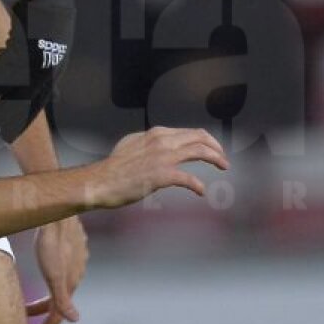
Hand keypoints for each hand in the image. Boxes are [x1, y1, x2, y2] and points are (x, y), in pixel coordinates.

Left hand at [31, 216, 88, 323]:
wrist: (59, 213)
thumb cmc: (51, 243)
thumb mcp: (54, 274)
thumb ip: (62, 297)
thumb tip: (75, 320)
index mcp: (69, 284)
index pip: (58, 315)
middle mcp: (75, 274)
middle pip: (58, 299)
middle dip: (43, 311)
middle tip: (25, 314)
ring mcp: (75, 260)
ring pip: (60, 283)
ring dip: (47, 292)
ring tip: (31, 291)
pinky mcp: (73, 247)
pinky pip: (61, 268)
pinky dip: (51, 275)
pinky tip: (45, 267)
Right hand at [90, 127, 227, 209]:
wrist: (100, 181)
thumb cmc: (113, 168)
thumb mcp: (130, 145)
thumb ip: (147, 142)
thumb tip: (157, 143)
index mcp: (155, 133)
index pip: (189, 132)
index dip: (205, 140)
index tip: (211, 149)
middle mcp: (162, 141)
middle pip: (199, 137)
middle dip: (216, 147)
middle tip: (223, 159)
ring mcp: (163, 157)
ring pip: (200, 151)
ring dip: (216, 159)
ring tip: (223, 166)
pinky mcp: (162, 175)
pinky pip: (189, 179)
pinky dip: (198, 185)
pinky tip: (201, 191)